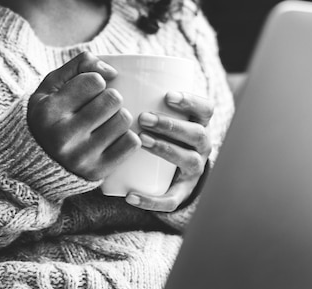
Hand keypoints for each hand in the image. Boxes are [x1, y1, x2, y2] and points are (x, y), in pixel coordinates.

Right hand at [27, 52, 140, 180]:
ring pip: (124, 120)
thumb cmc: (49, 117)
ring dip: (119, 117)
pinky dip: (127, 137)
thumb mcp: (52, 87)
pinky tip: (113, 137)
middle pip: (113, 99)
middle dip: (110, 98)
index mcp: (48, 111)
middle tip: (100, 107)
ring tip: (105, 122)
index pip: (94, 81)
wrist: (37, 163)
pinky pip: (131, 143)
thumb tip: (112, 71)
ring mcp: (81, 157)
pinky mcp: (97, 171)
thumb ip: (79, 65)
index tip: (87, 92)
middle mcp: (63, 136)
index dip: (95, 82)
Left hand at [126, 91, 214, 211]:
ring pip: (188, 161)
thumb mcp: (159, 112)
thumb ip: (140, 92)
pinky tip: (131, 196)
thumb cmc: (158, 131)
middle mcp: (202, 146)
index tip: (168, 95)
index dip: (191, 101)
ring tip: (141, 141)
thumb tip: (106, 66)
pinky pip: (170, 199)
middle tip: (144, 118)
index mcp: (199, 124)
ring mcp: (193, 170)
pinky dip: (151, 200)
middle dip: (172, 125)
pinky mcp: (181, 192)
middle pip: (197, 134)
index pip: (206, 109)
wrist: (171, 171)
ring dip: (165, 149)